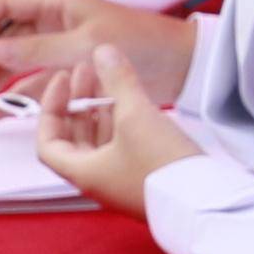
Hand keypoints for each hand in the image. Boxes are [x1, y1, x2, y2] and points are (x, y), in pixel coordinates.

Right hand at [0, 0, 193, 120]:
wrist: (181, 64)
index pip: (1, 6)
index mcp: (56, 3)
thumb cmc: (140, 42)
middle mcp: (53, 23)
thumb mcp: (84, 45)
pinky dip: (13, 100)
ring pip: (14, 66)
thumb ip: (37, 49)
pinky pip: (33, 85)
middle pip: (2, 40)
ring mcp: (59, 49)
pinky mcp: (69, 74)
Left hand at [23, 44, 201, 213]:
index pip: (47, 141)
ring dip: (100, 109)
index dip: (50, 107)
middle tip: (87, 70)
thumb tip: (102, 51)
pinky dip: (121, 121)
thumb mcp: (136, 115)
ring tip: (110, 79)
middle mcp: (98, 180)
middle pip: (74, 138)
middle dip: (78, 102)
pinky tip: (133, 101)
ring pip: (100, 141)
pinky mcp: (144, 177)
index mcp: (83, 172)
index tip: (62, 79)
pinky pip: (122, 146)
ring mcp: (121, 180)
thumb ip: (117, 80)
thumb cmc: (161, 165)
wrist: (205, 201)